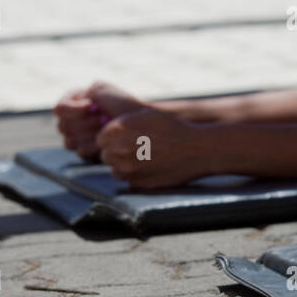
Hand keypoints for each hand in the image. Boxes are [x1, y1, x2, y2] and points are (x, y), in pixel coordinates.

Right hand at [54, 81, 146, 160]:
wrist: (140, 124)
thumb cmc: (123, 104)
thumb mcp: (103, 89)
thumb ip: (84, 94)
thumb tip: (80, 107)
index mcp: (75, 103)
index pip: (60, 109)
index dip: (74, 109)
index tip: (93, 106)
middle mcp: (73, 122)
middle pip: (64, 127)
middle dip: (87, 122)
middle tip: (105, 118)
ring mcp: (79, 139)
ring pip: (71, 142)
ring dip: (91, 135)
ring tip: (108, 128)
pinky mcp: (88, 153)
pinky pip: (82, 153)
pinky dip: (95, 147)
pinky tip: (107, 141)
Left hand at [95, 108, 213, 189]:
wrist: (196, 149)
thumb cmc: (171, 128)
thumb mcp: (145, 113)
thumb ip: (120, 116)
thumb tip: (101, 113)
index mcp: (118, 129)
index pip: (100, 138)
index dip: (112, 138)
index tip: (126, 137)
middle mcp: (118, 149)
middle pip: (105, 154)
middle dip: (117, 151)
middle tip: (137, 147)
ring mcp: (126, 169)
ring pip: (115, 168)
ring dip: (125, 164)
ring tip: (145, 156)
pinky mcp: (136, 183)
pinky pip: (127, 180)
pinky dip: (135, 175)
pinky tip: (151, 166)